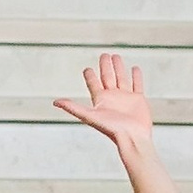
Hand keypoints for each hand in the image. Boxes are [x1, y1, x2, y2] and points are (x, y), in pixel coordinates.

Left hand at [54, 53, 172, 192]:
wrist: (132, 138)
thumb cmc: (111, 129)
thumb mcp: (90, 116)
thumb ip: (73, 108)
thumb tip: (55, 102)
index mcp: (100, 100)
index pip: (93, 84)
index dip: (90, 76)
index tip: (87, 69)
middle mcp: (112, 97)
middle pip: (107, 77)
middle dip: (105, 66)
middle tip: (104, 55)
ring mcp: (125, 98)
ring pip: (121, 78)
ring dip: (118, 68)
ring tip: (116, 56)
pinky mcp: (138, 99)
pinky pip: (137, 84)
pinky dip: (136, 76)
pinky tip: (134, 68)